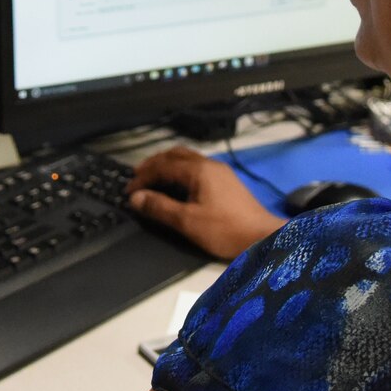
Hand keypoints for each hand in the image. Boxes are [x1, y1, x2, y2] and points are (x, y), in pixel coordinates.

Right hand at [126, 147, 285, 260]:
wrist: (261, 236)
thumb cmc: (224, 229)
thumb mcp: (187, 221)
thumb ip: (160, 208)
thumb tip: (136, 198)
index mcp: (198, 170)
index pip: (162, 166)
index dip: (142, 177)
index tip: (129, 191)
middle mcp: (209, 164)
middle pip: (175, 155)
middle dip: (153, 164)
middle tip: (137, 177)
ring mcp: (219, 171)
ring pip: (187, 158)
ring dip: (167, 165)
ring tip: (153, 178)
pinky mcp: (226, 181)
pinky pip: (196, 166)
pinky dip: (180, 171)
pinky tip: (177, 184)